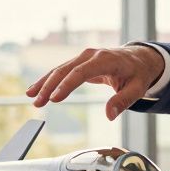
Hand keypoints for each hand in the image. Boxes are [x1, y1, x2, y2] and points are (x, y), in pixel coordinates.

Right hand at [25, 45, 165, 119]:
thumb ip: (123, 101)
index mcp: (105, 60)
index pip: (81, 72)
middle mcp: (91, 55)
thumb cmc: (138, 74)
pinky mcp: (80, 62)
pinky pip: (62, 70)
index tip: (55, 99)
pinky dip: (49, 80)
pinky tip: (36, 89)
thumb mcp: (137, 89)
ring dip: (45, 83)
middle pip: (65, 70)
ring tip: (31, 97)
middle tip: (38, 102)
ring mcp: (84, 57)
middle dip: (49, 86)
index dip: (66, 85)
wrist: (138, 58)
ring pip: (60, 69)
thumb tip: (110, 115)